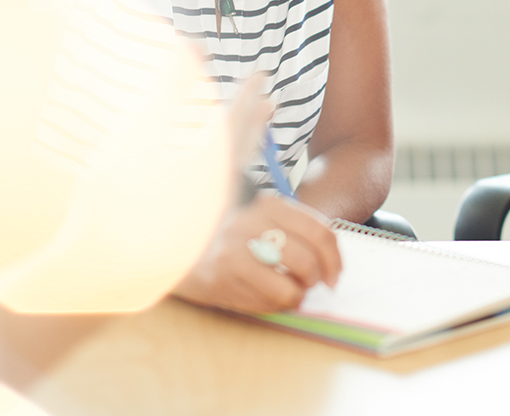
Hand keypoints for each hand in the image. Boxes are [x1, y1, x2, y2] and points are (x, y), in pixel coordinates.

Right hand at [174, 193, 340, 314]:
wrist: (174, 240)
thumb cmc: (226, 231)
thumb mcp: (259, 217)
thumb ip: (290, 229)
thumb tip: (328, 260)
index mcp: (269, 204)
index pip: (320, 231)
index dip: (335, 259)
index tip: (335, 274)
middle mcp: (253, 224)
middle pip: (308, 260)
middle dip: (317, 280)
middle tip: (312, 285)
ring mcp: (236, 251)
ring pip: (291, 286)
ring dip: (297, 295)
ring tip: (289, 292)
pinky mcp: (222, 277)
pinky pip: (267, 300)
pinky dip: (277, 305)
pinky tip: (268, 297)